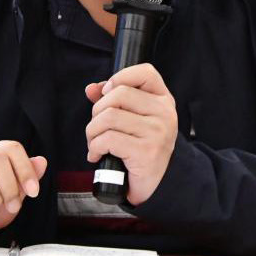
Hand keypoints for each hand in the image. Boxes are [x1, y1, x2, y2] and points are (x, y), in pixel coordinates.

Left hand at [85, 63, 177, 205]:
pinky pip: (108, 139)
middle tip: (96, 128)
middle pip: (118, 94)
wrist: (157, 183)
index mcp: (162, 99)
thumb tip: (91, 88)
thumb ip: (113, 99)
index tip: (106, 93)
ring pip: (109, 117)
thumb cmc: (141, 146)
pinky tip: (97, 155)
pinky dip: (95, 147)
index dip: (120, 77)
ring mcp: (157, 132)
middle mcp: (164, 113)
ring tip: (94, 142)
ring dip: (92, 132)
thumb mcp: (133, 118)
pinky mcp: (146, 151)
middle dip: (97, 111)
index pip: (145, 72)